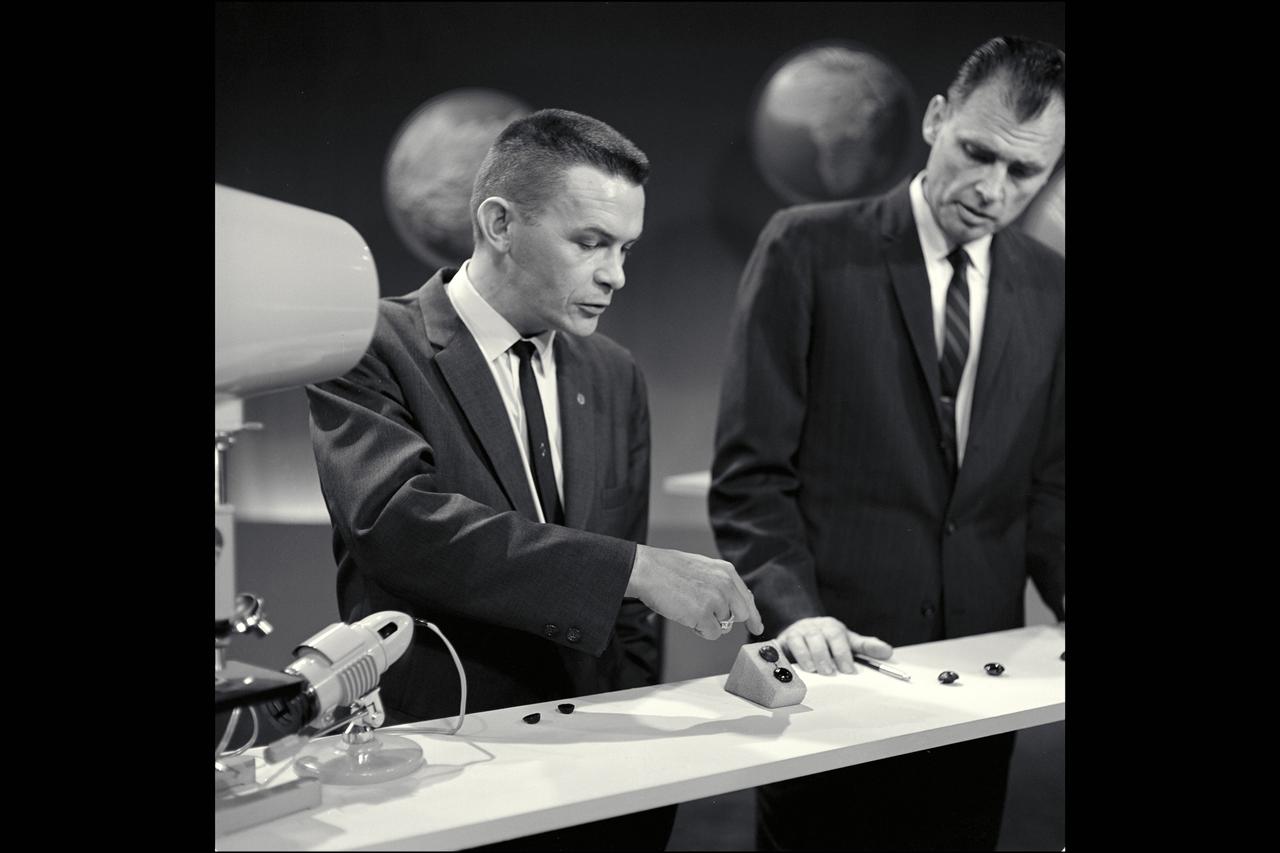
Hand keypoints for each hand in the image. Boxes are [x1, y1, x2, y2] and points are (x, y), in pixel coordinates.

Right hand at [626, 544, 763, 639]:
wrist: (648, 571)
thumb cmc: (669, 569)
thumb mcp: (703, 568)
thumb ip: (721, 583)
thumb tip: (731, 603)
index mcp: (726, 572)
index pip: (747, 598)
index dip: (753, 615)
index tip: (757, 627)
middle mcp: (726, 585)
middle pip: (740, 615)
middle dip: (726, 620)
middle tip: (707, 617)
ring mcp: (716, 600)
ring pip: (724, 626)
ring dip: (708, 623)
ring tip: (688, 608)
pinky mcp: (704, 615)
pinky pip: (712, 634)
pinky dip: (699, 630)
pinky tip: (687, 617)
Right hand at [775, 616, 892, 675]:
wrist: (801, 629)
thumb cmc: (828, 639)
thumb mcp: (848, 641)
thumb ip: (866, 647)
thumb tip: (888, 652)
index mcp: (832, 627)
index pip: (838, 636)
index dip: (843, 653)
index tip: (848, 670)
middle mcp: (814, 627)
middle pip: (819, 638)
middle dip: (825, 655)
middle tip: (830, 673)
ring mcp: (798, 632)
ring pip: (801, 640)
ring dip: (807, 656)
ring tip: (814, 670)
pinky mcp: (783, 640)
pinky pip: (783, 645)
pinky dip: (788, 655)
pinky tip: (794, 666)